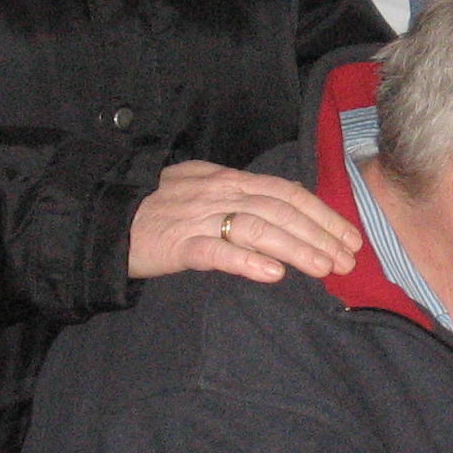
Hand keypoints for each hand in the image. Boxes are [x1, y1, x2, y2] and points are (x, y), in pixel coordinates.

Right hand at [128, 161, 362, 283]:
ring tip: (324, 268)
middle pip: (281, 210)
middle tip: (348, 259)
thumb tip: (281, 209)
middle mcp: (219, 193)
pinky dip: (247, 261)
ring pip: (258, 228)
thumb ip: (238, 196)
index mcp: (228, 179)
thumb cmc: (153, 207)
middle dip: (320, 234)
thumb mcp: (200, 189)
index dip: (321, 213)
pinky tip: (272, 273)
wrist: (103, 218)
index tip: (349, 235)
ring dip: (297, 248)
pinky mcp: (177, 244)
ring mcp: (198, 217)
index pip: (286, 192)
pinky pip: (217, 251)